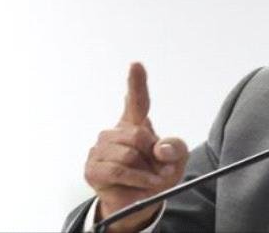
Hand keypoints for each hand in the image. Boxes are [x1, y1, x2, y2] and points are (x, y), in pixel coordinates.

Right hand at [84, 63, 187, 231]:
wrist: (140, 203)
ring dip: (147, 171)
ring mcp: (100, 149)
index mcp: (136, 123)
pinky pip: (119, 171)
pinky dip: (138, 179)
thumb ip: (176, 148)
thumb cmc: (157, 175)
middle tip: (160, 168)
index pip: (137, 100)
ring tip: (149, 178)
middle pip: (139, 134)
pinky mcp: (92, 168)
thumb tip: (159, 148)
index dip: (136, 82)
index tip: (136, 65)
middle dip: (153, 154)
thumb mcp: (176, 161)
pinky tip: (146, 184)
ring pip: (128, 154)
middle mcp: (114, 132)